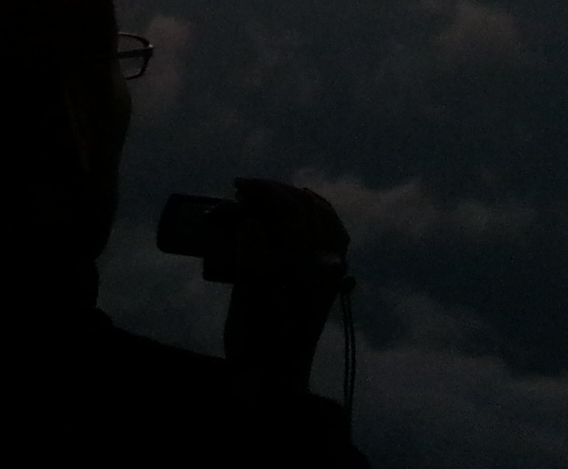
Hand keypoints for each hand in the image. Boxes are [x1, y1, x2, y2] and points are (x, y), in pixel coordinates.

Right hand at [218, 179, 350, 395]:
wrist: (275, 381)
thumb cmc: (258, 340)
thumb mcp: (247, 299)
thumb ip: (251, 256)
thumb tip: (251, 220)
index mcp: (308, 266)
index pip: (292, 210)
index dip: (265, 191)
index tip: (236, 188)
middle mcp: (326, 264)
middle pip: (310, 207)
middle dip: (277, 191)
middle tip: (244, 191)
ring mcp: (330, 271)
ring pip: (325, 218)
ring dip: (296, 200)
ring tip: (268, 197)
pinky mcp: (327, 280)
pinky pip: (330, 235)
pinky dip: (312, 217)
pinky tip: (293, 218)